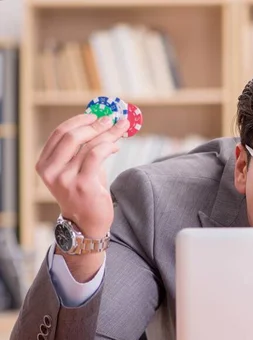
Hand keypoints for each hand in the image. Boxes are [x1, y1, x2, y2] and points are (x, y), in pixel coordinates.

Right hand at [36, 113, 129, 237]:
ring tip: (120, 128)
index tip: (95, 115)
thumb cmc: (84, 193)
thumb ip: (83, 148)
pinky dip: (108, 146)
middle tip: (111, 118)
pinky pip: (96, 156)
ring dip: (107, 133)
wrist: (88, 224)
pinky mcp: (83, 185)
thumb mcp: (78, 168)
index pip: (59, 134)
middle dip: (94, 124)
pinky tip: (116, 146)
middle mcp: (51, 172)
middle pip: (71, 136)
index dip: (78, 121)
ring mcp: (65, 179)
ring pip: (88, 145)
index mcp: (44, 165)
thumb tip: (103, 122)